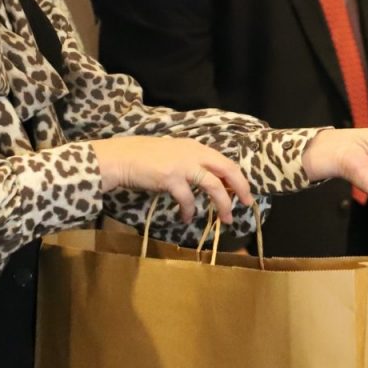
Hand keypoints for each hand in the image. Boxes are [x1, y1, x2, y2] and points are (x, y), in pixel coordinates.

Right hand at [90, 136, 252, 222]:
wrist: (121, 158)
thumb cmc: (144, 157)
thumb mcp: (174, 154)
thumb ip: (191, 162)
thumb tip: (209, 180)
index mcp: (196, 147)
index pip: (225, 161)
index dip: (238, 177)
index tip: (244, 192)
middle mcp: (193, 153)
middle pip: (228, 169)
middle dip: (241, 188)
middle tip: (247, 204)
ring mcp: (183, 165)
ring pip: (214, 186)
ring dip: (222, 204)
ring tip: (224, 220)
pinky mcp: (171, 178)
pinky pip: (188, 199)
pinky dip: (190, 211)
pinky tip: (186, 218)